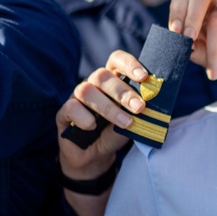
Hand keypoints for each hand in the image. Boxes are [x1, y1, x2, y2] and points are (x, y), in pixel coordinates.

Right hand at [57, 50, 146, 215]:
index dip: (129, 64)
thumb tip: (152, 105)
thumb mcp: (132, 121)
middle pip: (102, 75)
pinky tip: (93, 128)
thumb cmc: (116, 132)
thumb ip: (139, 112)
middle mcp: (94, 84)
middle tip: (140, 107)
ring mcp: (76, 97)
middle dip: (123, 92)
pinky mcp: (64, 112)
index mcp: (113, 80)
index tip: (144, 77)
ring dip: (108, 107)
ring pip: (86, 90)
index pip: (117, 60)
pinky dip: (85, 118)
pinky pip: (71, 107)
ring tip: (125, 122)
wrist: (95, 156)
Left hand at [169, 0, 216, 87]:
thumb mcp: (198, 52)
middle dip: (193, 17)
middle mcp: (211, 1)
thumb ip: (186, 46)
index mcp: (193, 7)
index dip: (177, 11)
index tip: (175, 32)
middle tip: (190, 39)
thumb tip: (181, 42)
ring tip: (214, 72)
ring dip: (214, 49)